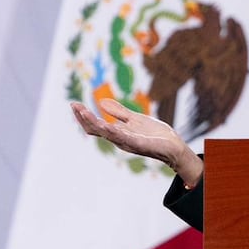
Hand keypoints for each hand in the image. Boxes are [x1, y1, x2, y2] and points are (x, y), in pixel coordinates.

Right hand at [70, 99, 203, 185]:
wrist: (174, 147)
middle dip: (84, 118)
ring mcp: (128, 143)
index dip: (83, 117)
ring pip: (106, 133)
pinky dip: (114, 131)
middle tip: (74, 105)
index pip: (95, 126)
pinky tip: (106, 124)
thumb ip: (119, 112)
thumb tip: (101, 102)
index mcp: (117, 133)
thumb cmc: (155, 135)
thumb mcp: (135, 119)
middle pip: (96, 130)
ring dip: (94, 123)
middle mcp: (119, 139)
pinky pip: (124, 138)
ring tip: (83, 111)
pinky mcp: (139, 144)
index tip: (73, 104)